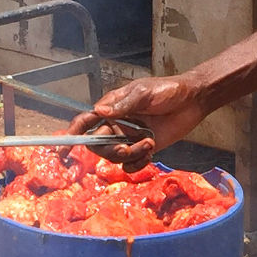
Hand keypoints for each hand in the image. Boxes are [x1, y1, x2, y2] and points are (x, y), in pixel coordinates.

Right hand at [72, 76, 207, 169]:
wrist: (193, 101)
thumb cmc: (168, 90)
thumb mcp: (145, 93)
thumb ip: (123, 105)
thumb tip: (98, 112)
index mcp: (111, 108)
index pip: (85, 122)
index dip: (72, 134)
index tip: (63, 150)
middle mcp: (116, 124)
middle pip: (99, 145)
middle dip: (111, 150)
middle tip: (129, 147)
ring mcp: (129, 138)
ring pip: (116, 157)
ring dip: (131, 155)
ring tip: (150, 143)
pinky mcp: (143, 149)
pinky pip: (130, 165)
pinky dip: (138, 164)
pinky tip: (151, 152)